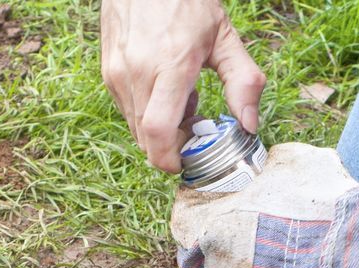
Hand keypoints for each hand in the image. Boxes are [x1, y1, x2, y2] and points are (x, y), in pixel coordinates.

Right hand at [100, 0, 263, 170]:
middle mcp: (136, 73)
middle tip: (196, 129)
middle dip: (172, 146)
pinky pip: (127, 109)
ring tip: (184, 103)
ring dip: (160, 130)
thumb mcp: (225, 39)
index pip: (158, 132)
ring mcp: (117, 73)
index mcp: (169, 67)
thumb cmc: (188, 2)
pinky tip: (166, 91)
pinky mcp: (108, 71)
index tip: (188, 162)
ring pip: (135, 127)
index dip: (170, 159)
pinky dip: (147, 113)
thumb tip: (250, 126)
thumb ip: (243, 83)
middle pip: (146, 139)